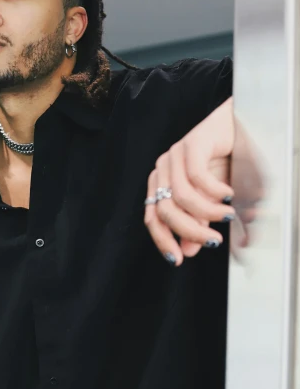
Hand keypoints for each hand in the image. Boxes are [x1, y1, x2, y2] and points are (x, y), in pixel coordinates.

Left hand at [144, 98, 235, 265]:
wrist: (236, 128)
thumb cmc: (221, 162)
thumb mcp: (209, 200)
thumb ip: (197, 223)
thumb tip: (189, 250)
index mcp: (160, 184)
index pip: (152, 217)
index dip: (162, 240)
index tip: (178, 260)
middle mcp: (161, 170)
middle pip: (165, 210)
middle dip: (190, 231)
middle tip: (214, 241)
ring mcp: (174, 155)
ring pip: (181, 196)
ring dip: (207, 212)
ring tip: (227, 216)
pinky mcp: (191, 143)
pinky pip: (196, 176)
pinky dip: (214, 191)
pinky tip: (228, 195)